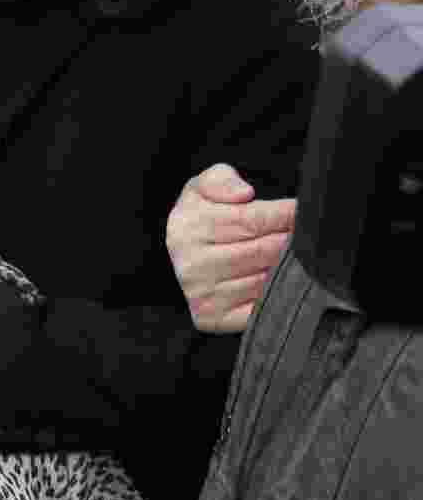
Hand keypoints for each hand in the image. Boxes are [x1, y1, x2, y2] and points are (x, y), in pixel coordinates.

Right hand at [166, 164, 295, 333]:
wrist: (189, 257)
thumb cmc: (203, 218)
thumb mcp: (203, 188)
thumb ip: (221, 180)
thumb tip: (243, 194)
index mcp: (187, 228)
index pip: (250, 220)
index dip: (283, 214)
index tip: (303, 209)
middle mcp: (191, 265)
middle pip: (262, 250)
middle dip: (292, 239)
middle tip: (313, 233)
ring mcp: (203, 296)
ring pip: (265, 279)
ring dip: (290, 267)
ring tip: (304, 254)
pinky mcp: (214, 319)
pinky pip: (260, 307)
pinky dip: (278, 294)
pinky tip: (286, 280)